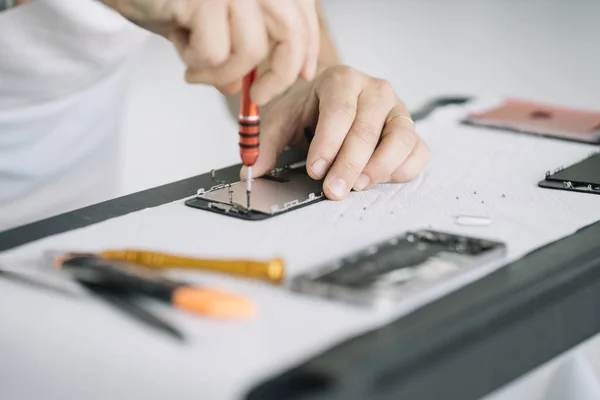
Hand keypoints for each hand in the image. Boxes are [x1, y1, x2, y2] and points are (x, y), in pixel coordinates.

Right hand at [102, 0, 319, 104]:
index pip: (302, 11)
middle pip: (290, 33)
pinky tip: (182, 50)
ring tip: (197, 69)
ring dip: (224, 73)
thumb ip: (230, 50)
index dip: (308, 46)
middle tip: (257, 97)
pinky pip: (216, 55)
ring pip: (251, 52)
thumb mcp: (203, 25)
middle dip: (279, 76)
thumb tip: (240, 85)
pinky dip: (199, 65)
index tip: (305, 74)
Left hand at [244, 65, 429, 199]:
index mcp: (341, 81)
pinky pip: (418, 151)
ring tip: (358, 186)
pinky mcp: (410, 130)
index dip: (329, 143)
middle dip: (349, 164)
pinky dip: (403, 169)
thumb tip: (251, 171)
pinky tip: (381, 180)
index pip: (339, 111)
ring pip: (401, 138)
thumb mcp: (283, 120)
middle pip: (368, 128)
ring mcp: (397, 110)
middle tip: (333, 191)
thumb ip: (266, 144)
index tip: (316, 169)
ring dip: (380, 167)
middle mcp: (374, 91)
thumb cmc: (309, 110)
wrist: (331, 99)